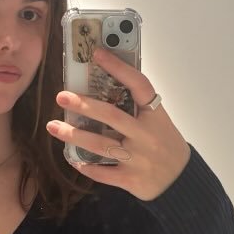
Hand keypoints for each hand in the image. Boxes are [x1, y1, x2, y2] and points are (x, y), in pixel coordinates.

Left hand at [47, 47, 190, 200]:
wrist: (180, 180)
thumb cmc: (165, 145)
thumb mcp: (159, 122)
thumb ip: (137, 108)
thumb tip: (104, 86)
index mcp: (155, 116)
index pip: (139, 85)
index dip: (119, 68)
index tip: (97, 54)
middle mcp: (146, 136)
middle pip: (112, 116)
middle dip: (84, 106)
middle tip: (62, 97)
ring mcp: (138, 159)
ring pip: (100, 145)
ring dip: (74, 136)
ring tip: (53, 127)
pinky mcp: (130, 179)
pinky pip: (102, 173)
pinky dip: (86, 166)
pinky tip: (73, 159)